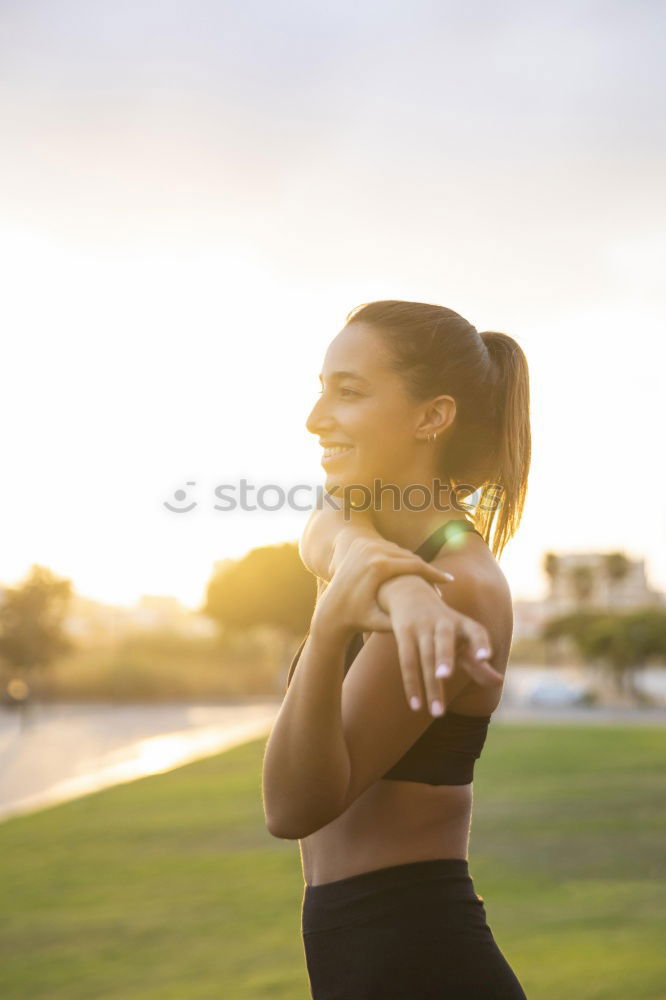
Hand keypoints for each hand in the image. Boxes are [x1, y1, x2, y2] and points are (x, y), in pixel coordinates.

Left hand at [311, 536, 453, 641]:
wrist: (330, 609)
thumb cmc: (357, 620)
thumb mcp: (379, 622)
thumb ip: (402, 622)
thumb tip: (428, 626)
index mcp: (378, 567)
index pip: (414, 566)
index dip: (434, 574)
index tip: (448, 582)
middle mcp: (371, 550)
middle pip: (409, 557)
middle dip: (426, 569)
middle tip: (443, 580)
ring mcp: (364, 544)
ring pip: (399, 552)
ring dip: (414, 564)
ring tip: (430, 577)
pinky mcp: (360, 544)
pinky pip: (388, 550)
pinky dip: (401, 560)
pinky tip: (413, 572)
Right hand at [377, 575, 502, 713]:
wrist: (410, 592)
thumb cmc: (443, 625)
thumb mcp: (461, 638)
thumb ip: (477, 661)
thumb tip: (500, 682)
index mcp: (462, 622)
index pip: (475, 630)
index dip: (479, 643)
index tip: (485, 657)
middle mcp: (442, 622)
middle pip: (443, 641)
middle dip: (444, 657)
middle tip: (445, 676)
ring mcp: (421, 626)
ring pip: (424, 657)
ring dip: (430, 685)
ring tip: (437, 712)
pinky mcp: (404, 632)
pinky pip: (407, 661)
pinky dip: (411, 684)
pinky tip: (416, 705)